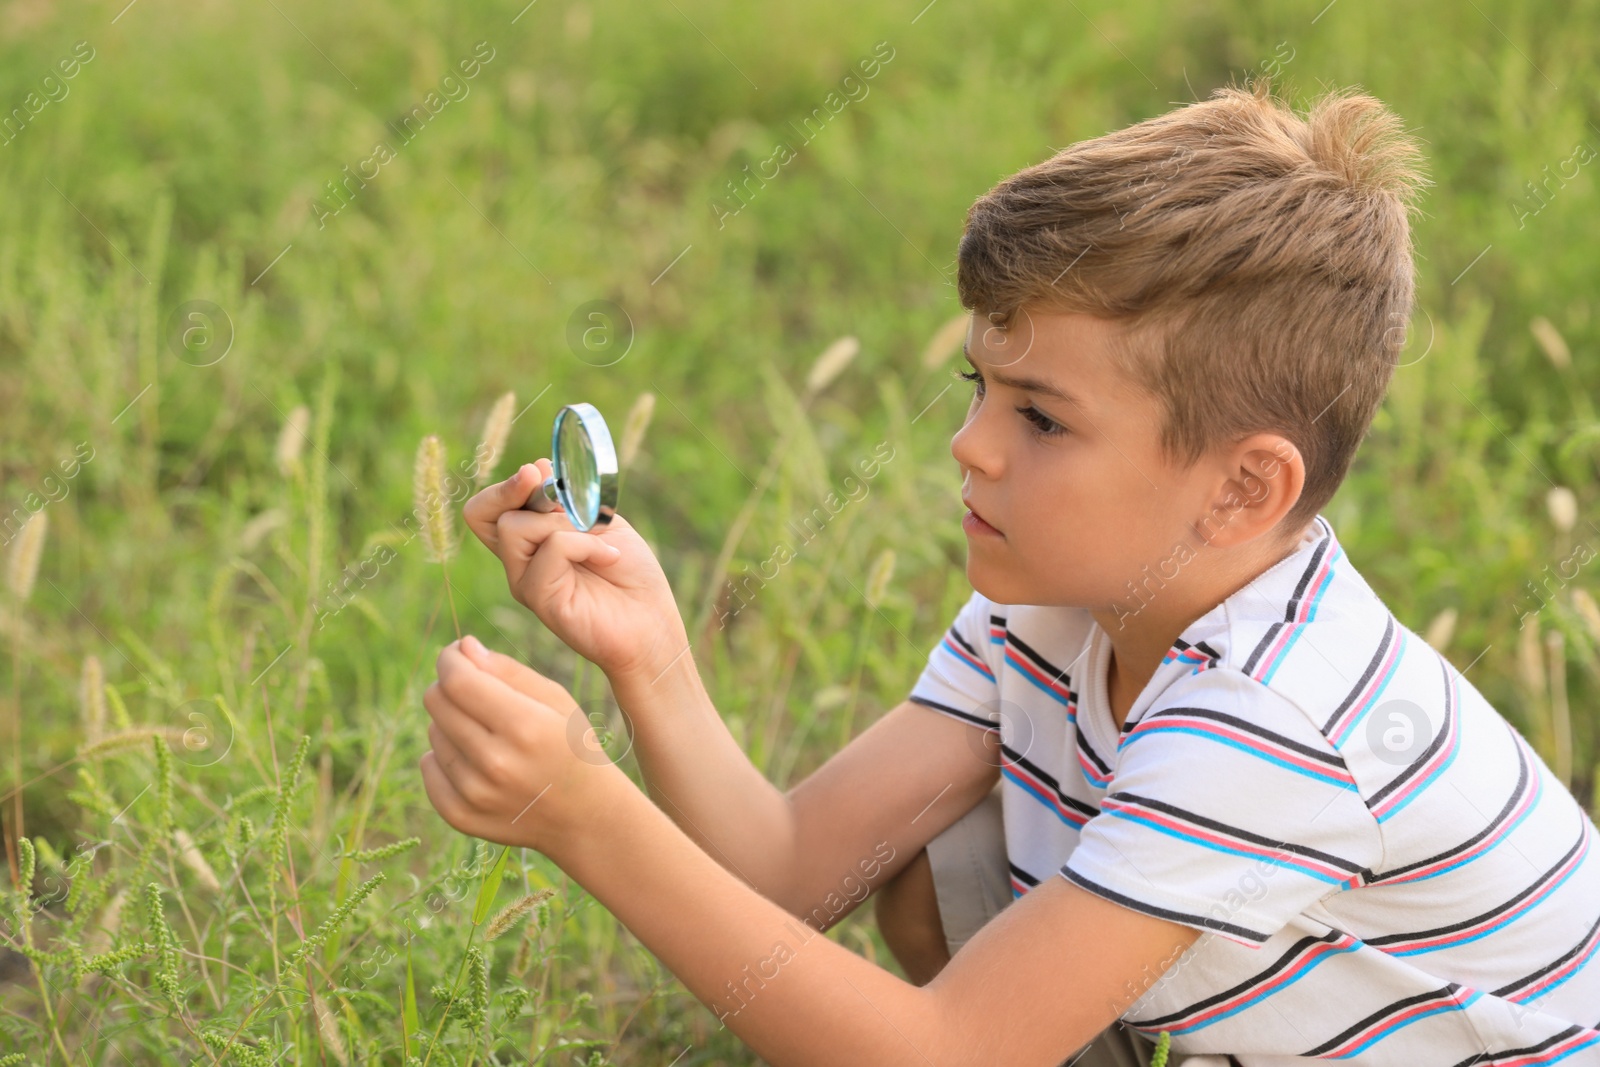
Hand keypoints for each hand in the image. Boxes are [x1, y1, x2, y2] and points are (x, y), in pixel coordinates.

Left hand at [419, 635, 630, 855]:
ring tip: (486, 733)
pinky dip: (442, 756)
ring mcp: (475, 794)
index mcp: (525, 726)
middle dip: (448, 685)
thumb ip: (508, 670)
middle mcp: (496, 762)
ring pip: (433, 732)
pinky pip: (428, 767)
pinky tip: (473, 759)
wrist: (586, 815)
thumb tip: (463, 647)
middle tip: (471, 689)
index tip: (456, 653)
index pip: (458, 680)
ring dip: (451, 723)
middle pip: (437, 702)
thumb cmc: (573, 746)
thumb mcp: (556, 699)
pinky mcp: (461, 816)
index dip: (450, 659)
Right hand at [463, 458, 690, 683]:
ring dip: (562, 520)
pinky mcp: (540, 599)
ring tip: (598, 538)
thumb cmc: (630, 573)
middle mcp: (520, 561)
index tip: (540, 470)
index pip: (487, 509)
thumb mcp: (599, 521)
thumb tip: (536, 468)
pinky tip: (609, 556)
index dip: (505, 486)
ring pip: (514, 526)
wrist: (652, 622)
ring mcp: (526, 581)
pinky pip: (552, 549)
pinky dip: (585, 543)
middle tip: (543, 482)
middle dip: (510, 489)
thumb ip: (566, 500)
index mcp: (530, 540)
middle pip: (481, 514)